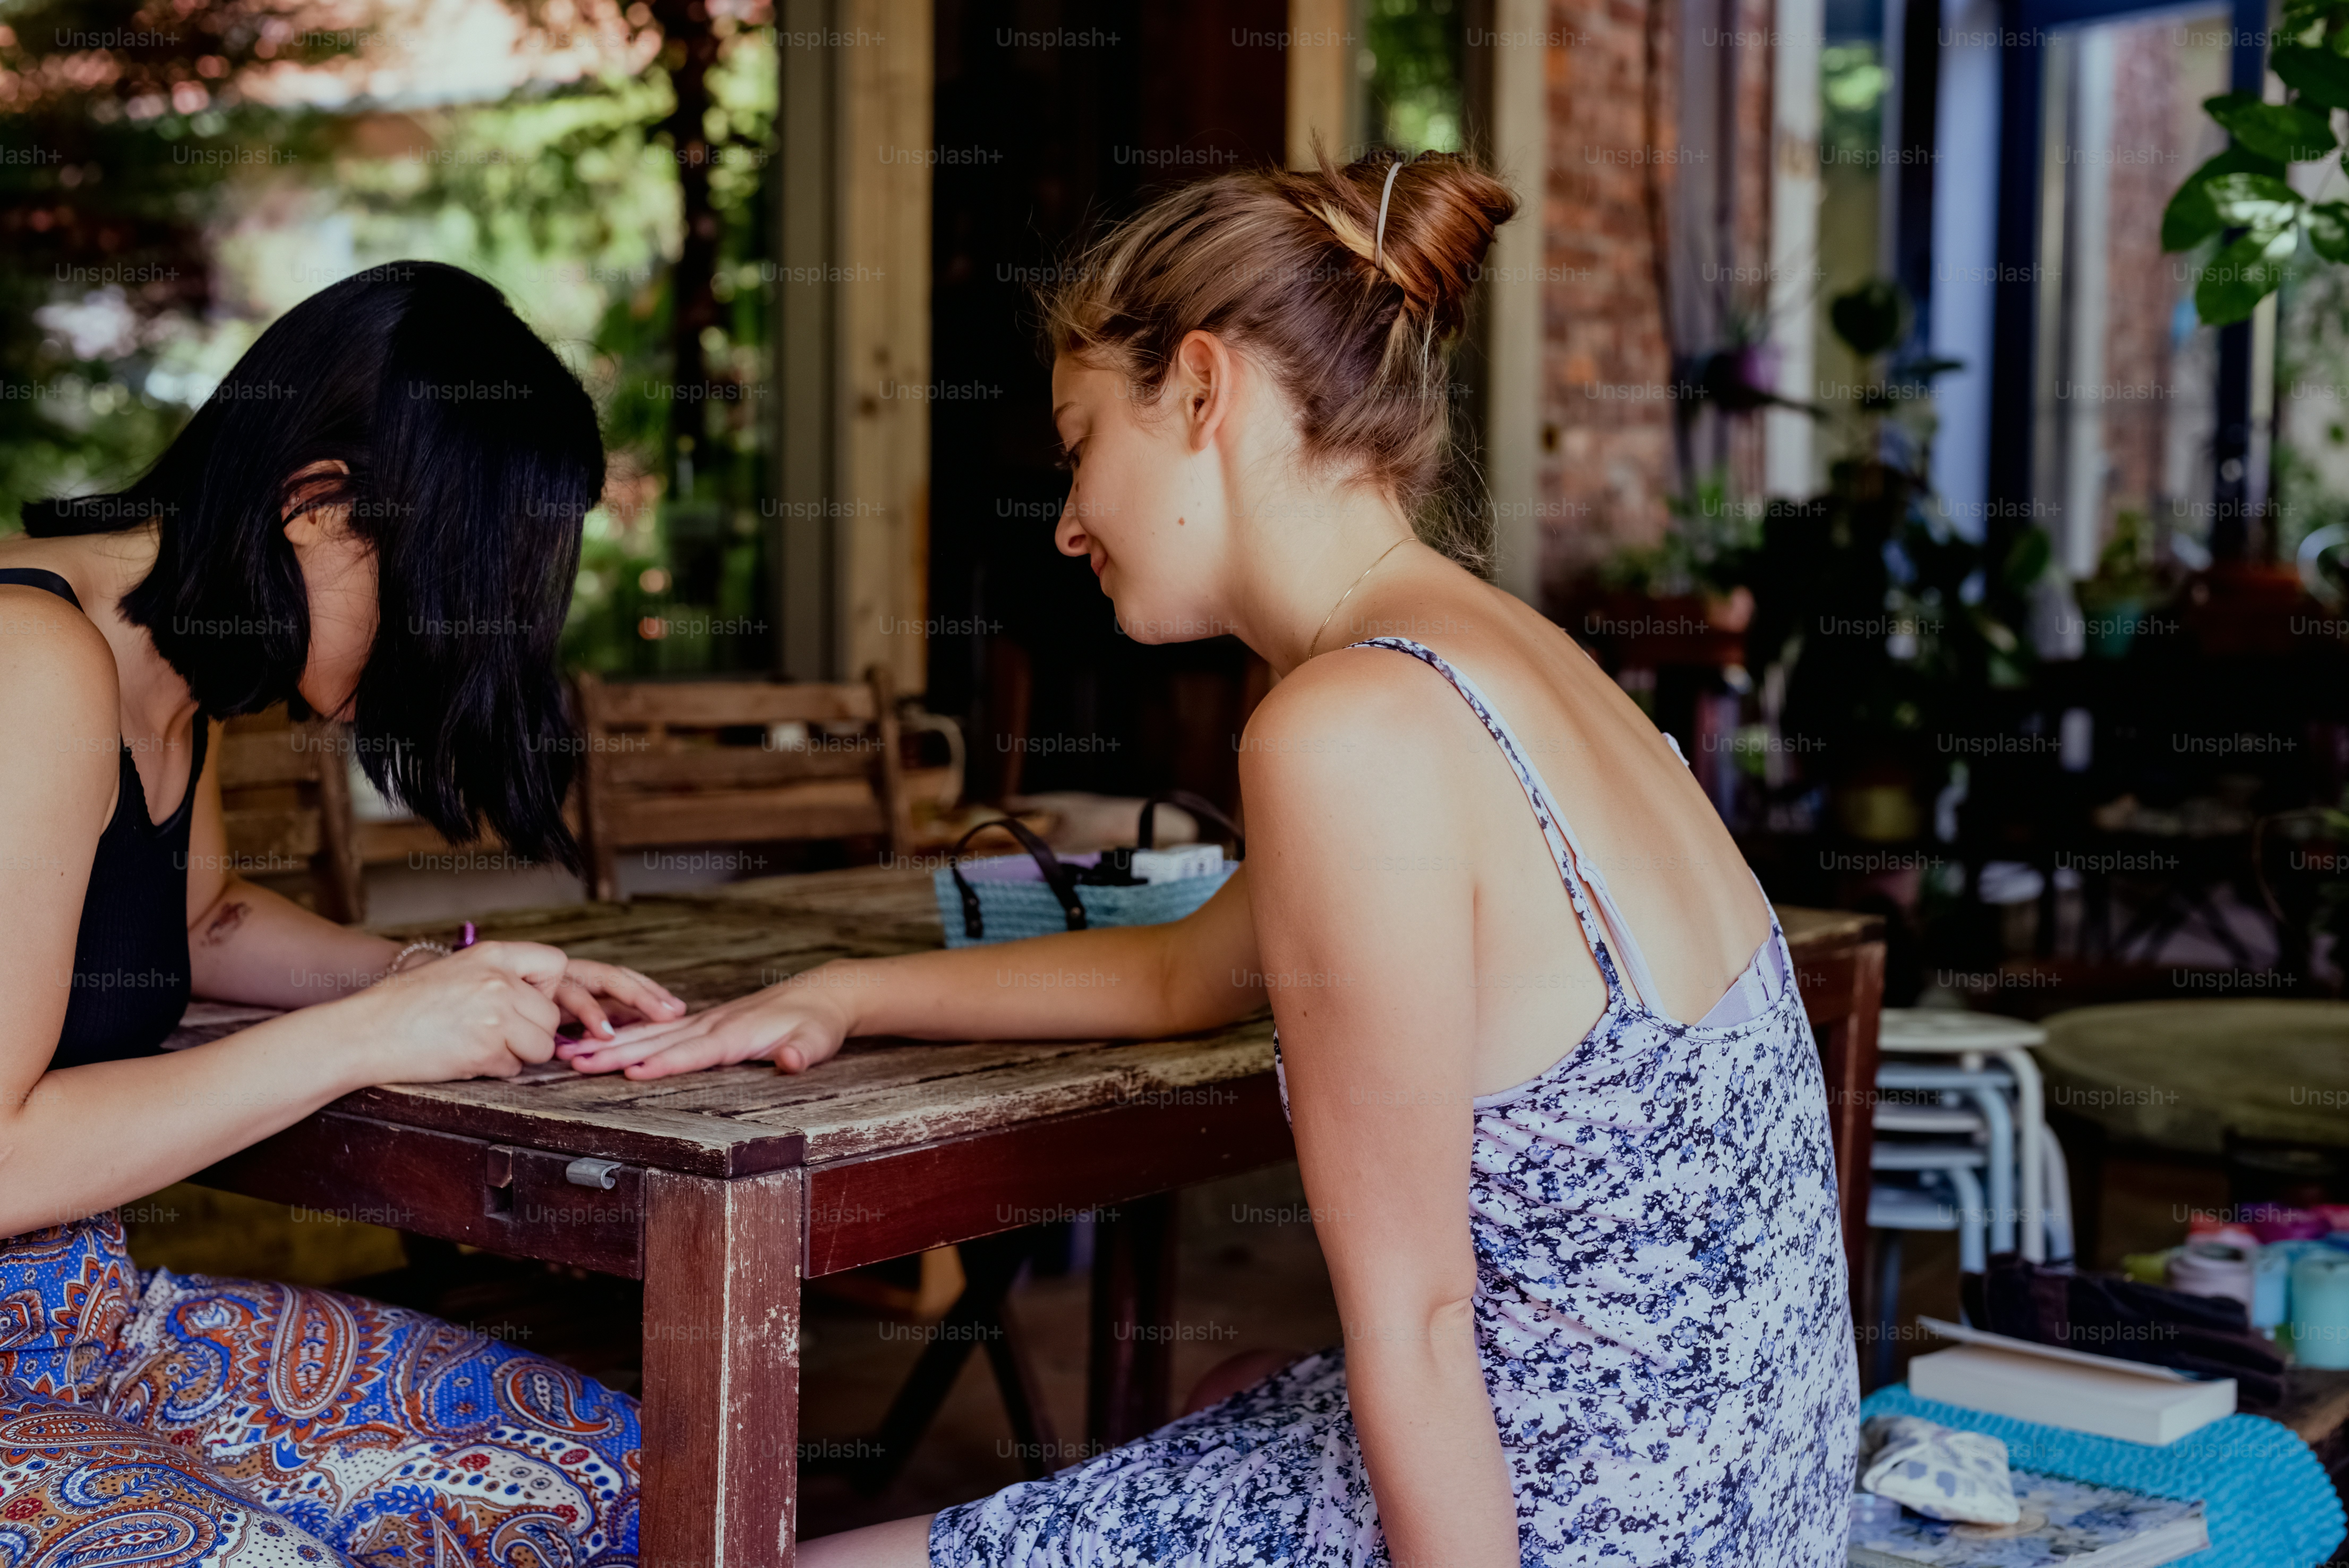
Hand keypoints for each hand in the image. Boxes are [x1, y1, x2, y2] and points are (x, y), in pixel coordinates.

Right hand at [338, 941, 572, 1083]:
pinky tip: (466, 1058)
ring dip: (518, 1053)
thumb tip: (537, 995)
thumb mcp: (455, 970)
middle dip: (532, 1030)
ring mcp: (495, 1017)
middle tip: (497, 1033)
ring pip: (542, 1046)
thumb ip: (498, 976)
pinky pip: (515, 1069)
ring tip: (483, 1046)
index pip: (554, 963)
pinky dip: (496, 1070)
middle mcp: (500, 982)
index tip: (527, 1001)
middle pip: (551, 1014)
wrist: (364, 1032)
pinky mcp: (486, 1051)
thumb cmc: (403, 1004)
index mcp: (492, 954)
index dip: (546, 988)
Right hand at [558, 967, 856, 1080]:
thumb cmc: (818, 1023)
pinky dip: (629, 1036)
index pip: (694, 1052)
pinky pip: (658, 1030)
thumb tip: (792, 1062)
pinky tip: (603, 1042)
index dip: (664, 1063)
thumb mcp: (818, 1040)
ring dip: (612, 1043)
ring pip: (651, 1034)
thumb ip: (803, 1053)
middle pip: (658, 1041)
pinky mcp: (704, 1022)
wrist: (822, 995)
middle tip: (575, 1061)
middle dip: (616, 1052)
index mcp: (738, 1033)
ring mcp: (706, 1021)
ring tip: (574, 1053)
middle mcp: (714, 1024)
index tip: (631, 1072)